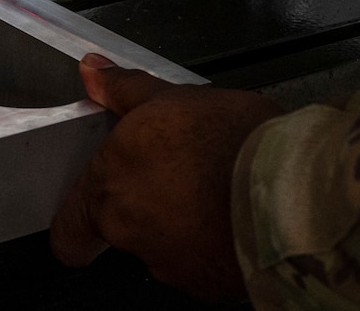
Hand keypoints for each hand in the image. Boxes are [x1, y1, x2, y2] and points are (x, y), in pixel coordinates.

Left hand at [52, 53, 281, 302]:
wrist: (292, 190)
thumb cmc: (228, 142)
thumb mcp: (170, 98)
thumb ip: (123, 90)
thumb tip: (92, 72)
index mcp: (109, 191)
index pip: (67, 232)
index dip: (75, 223)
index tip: (89, 210)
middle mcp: (133, 236)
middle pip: (122, 231)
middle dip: (146, 206)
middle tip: (177, 174)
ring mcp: (174, 267)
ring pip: (165, 247)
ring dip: (182, 223)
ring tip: (216, 187)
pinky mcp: (215, 287)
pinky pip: (205, 264)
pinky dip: (216, 242)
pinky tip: (237, 212)